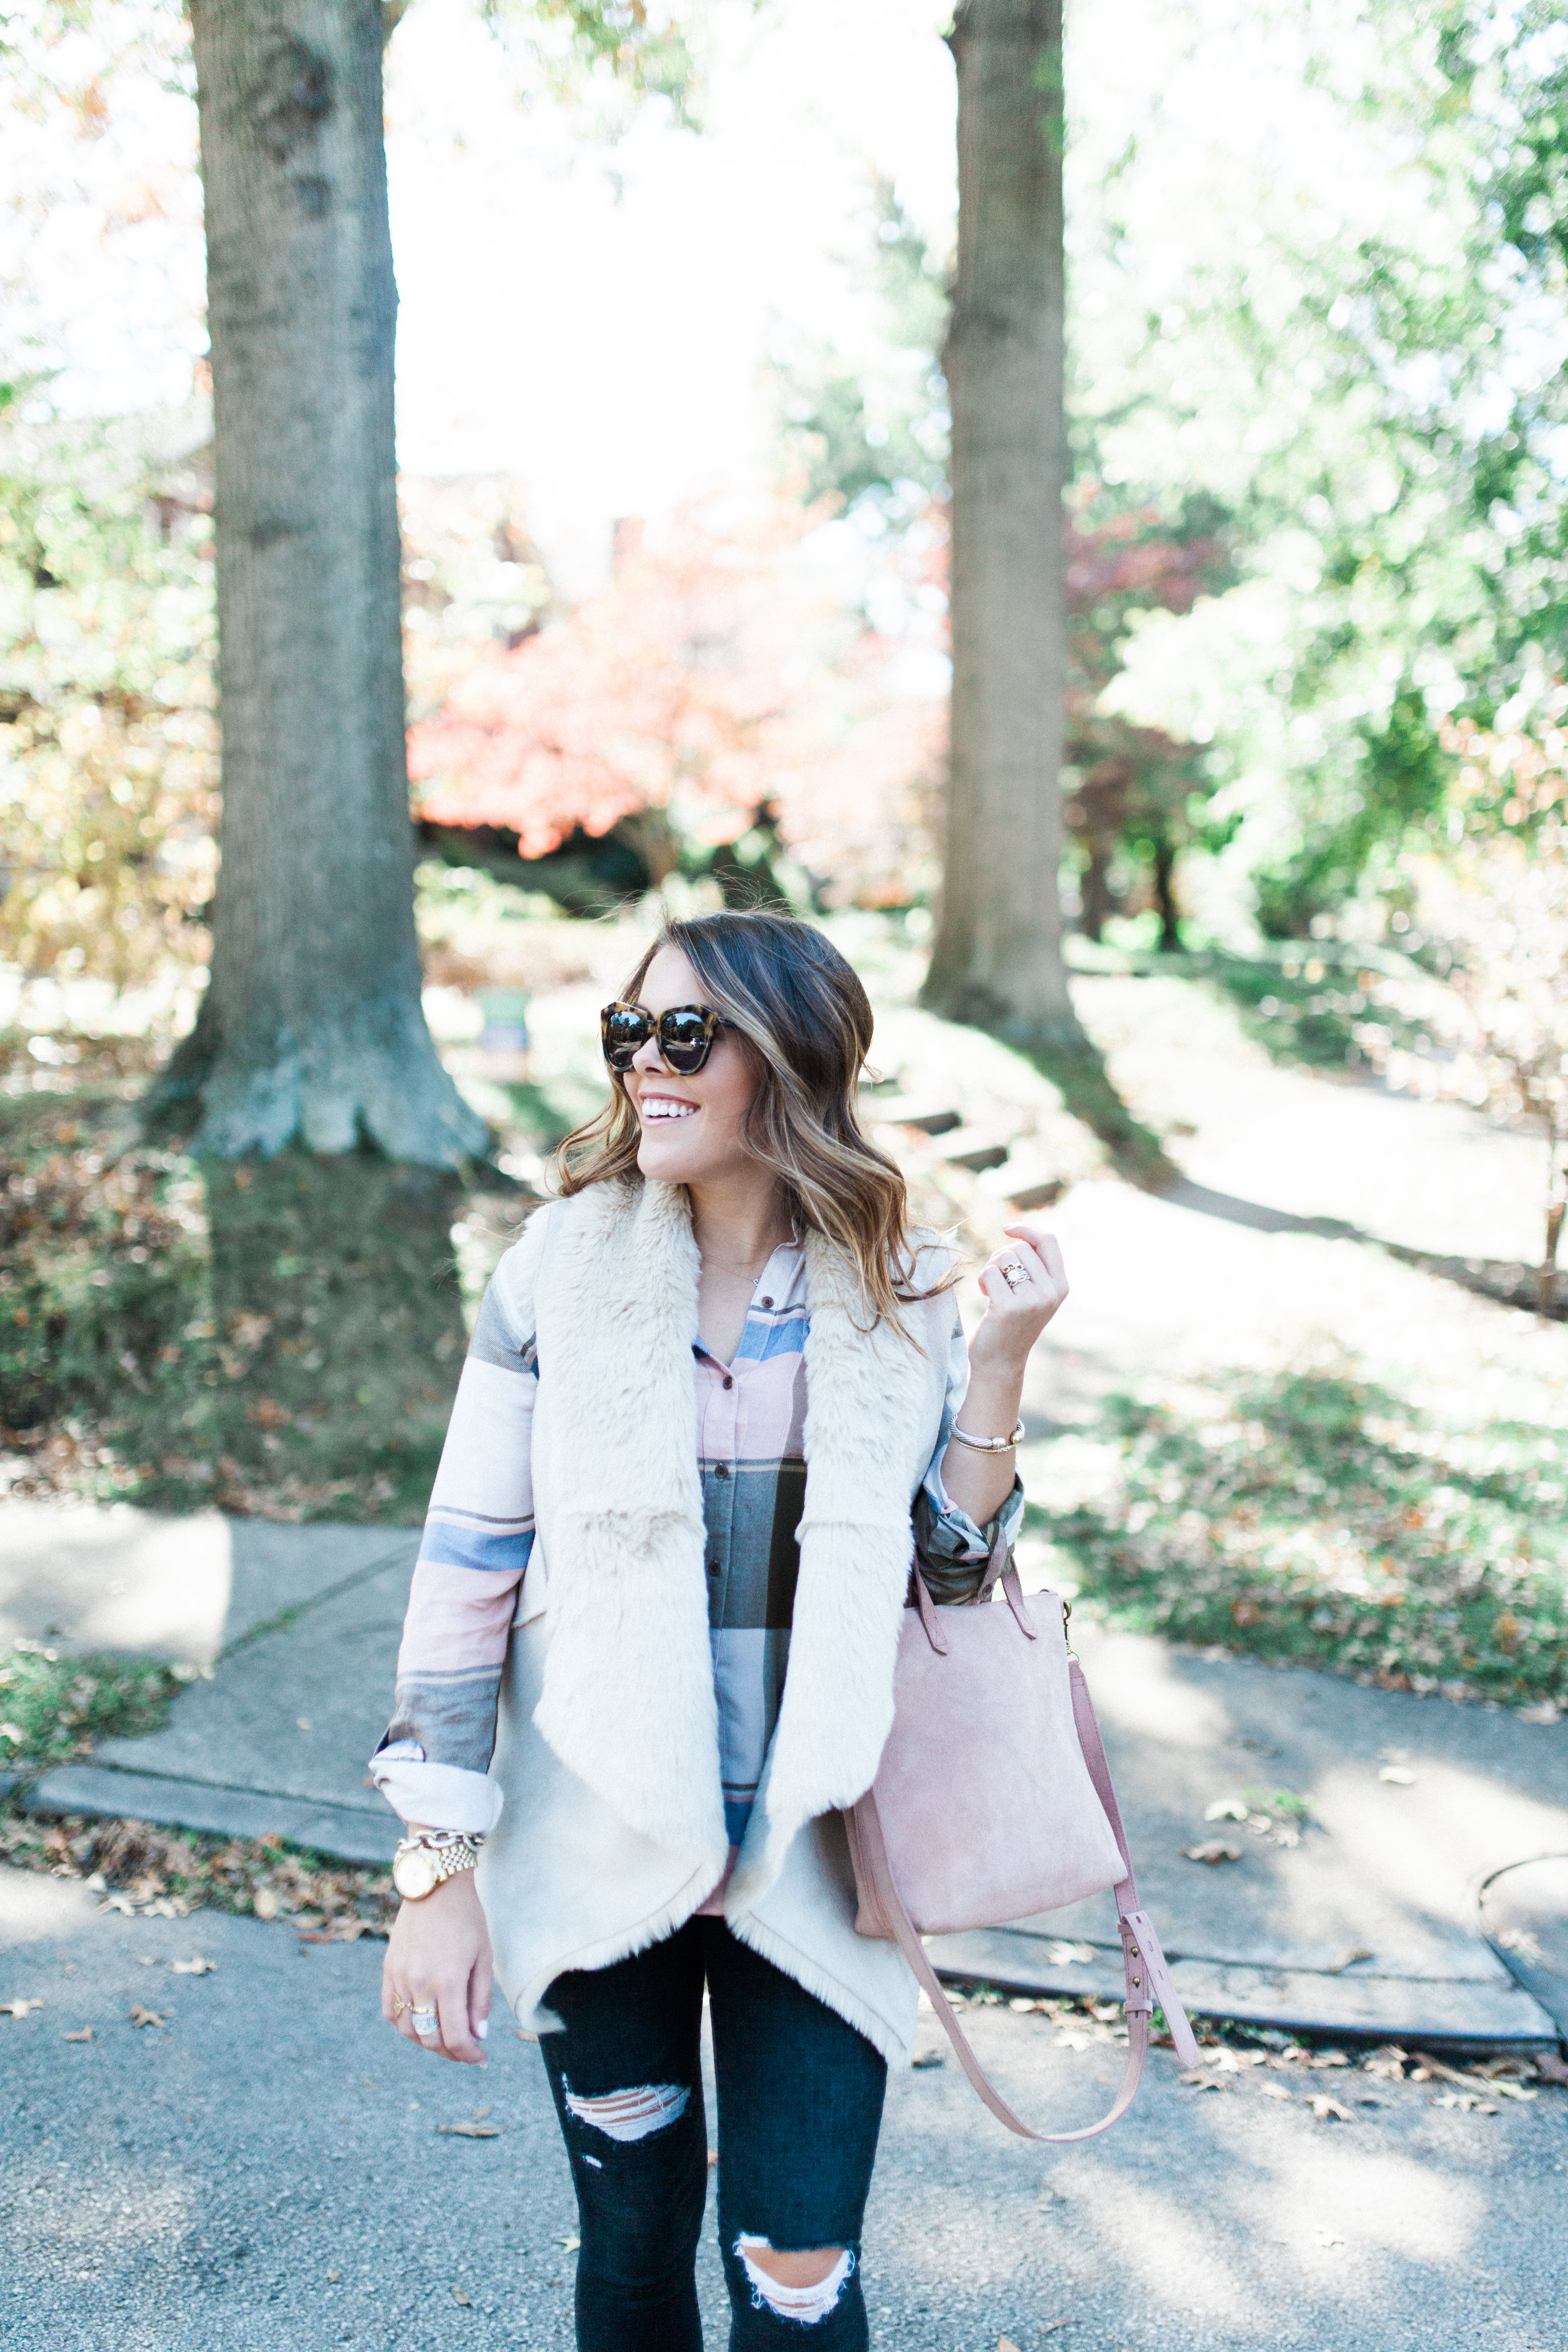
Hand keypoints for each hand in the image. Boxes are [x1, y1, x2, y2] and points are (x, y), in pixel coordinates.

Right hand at [382, 1866, 492, 2065]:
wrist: (435, 1885)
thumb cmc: (467, 1918)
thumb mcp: (483, 1957)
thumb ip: (480, 1999)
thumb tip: (478, 2035)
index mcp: (448, 1981)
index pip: (455, 2036)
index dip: (469, 2055)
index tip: (481, 2059)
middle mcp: (420, 1983)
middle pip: (430, 2039)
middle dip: (450, 2052)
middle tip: (466, 2052)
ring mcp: (399, 1977)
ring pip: (408, 2030)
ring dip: (427, 2042)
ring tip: (445, 2039)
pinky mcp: (388, 1970)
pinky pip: (390, 2011)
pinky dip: (405, 2025)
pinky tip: (422, 2022)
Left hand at [966, 1223, 1068, 1377]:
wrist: (1001, 1362)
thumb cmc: (1013, 1323)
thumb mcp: (1035, 1294)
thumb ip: (1036, 1267)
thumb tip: (1021, 1232)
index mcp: (1061, 1285)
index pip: (1049, 1240)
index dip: (1027, 1229)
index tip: (1007, 1228)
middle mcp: (1050, 1292)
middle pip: (1020, 1248)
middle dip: (1001, 1257)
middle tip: (998, 1279)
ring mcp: (1031, 1300)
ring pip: (1003, 1257)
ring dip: (991, 1269)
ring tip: (993, 1289)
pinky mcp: (1008, 1307)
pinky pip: (989, 1272)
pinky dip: (982, 1281)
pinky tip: (986, 1297)